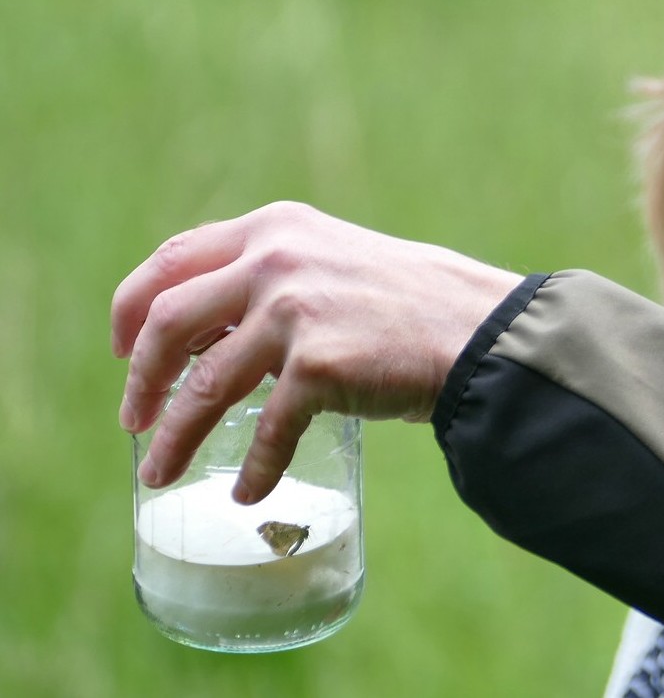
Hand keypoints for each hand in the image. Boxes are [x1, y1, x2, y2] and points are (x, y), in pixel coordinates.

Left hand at [113, 201, 521, 503]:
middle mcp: (277, 260)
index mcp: (277, 228)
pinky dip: (254, 467)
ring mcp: (294, 312)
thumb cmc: (419, 302)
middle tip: (134, 417)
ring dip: (174, 435)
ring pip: (203, 384)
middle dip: (140, 377)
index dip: (132, 306)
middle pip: (165, 320)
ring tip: (159, 473)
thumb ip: (281, 277)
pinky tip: (251, 491)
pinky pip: (267, 429)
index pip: (173, 259)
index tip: (122, 347)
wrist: (484, 329)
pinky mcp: (319, 365)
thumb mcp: (338, 261)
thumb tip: (217, 333)